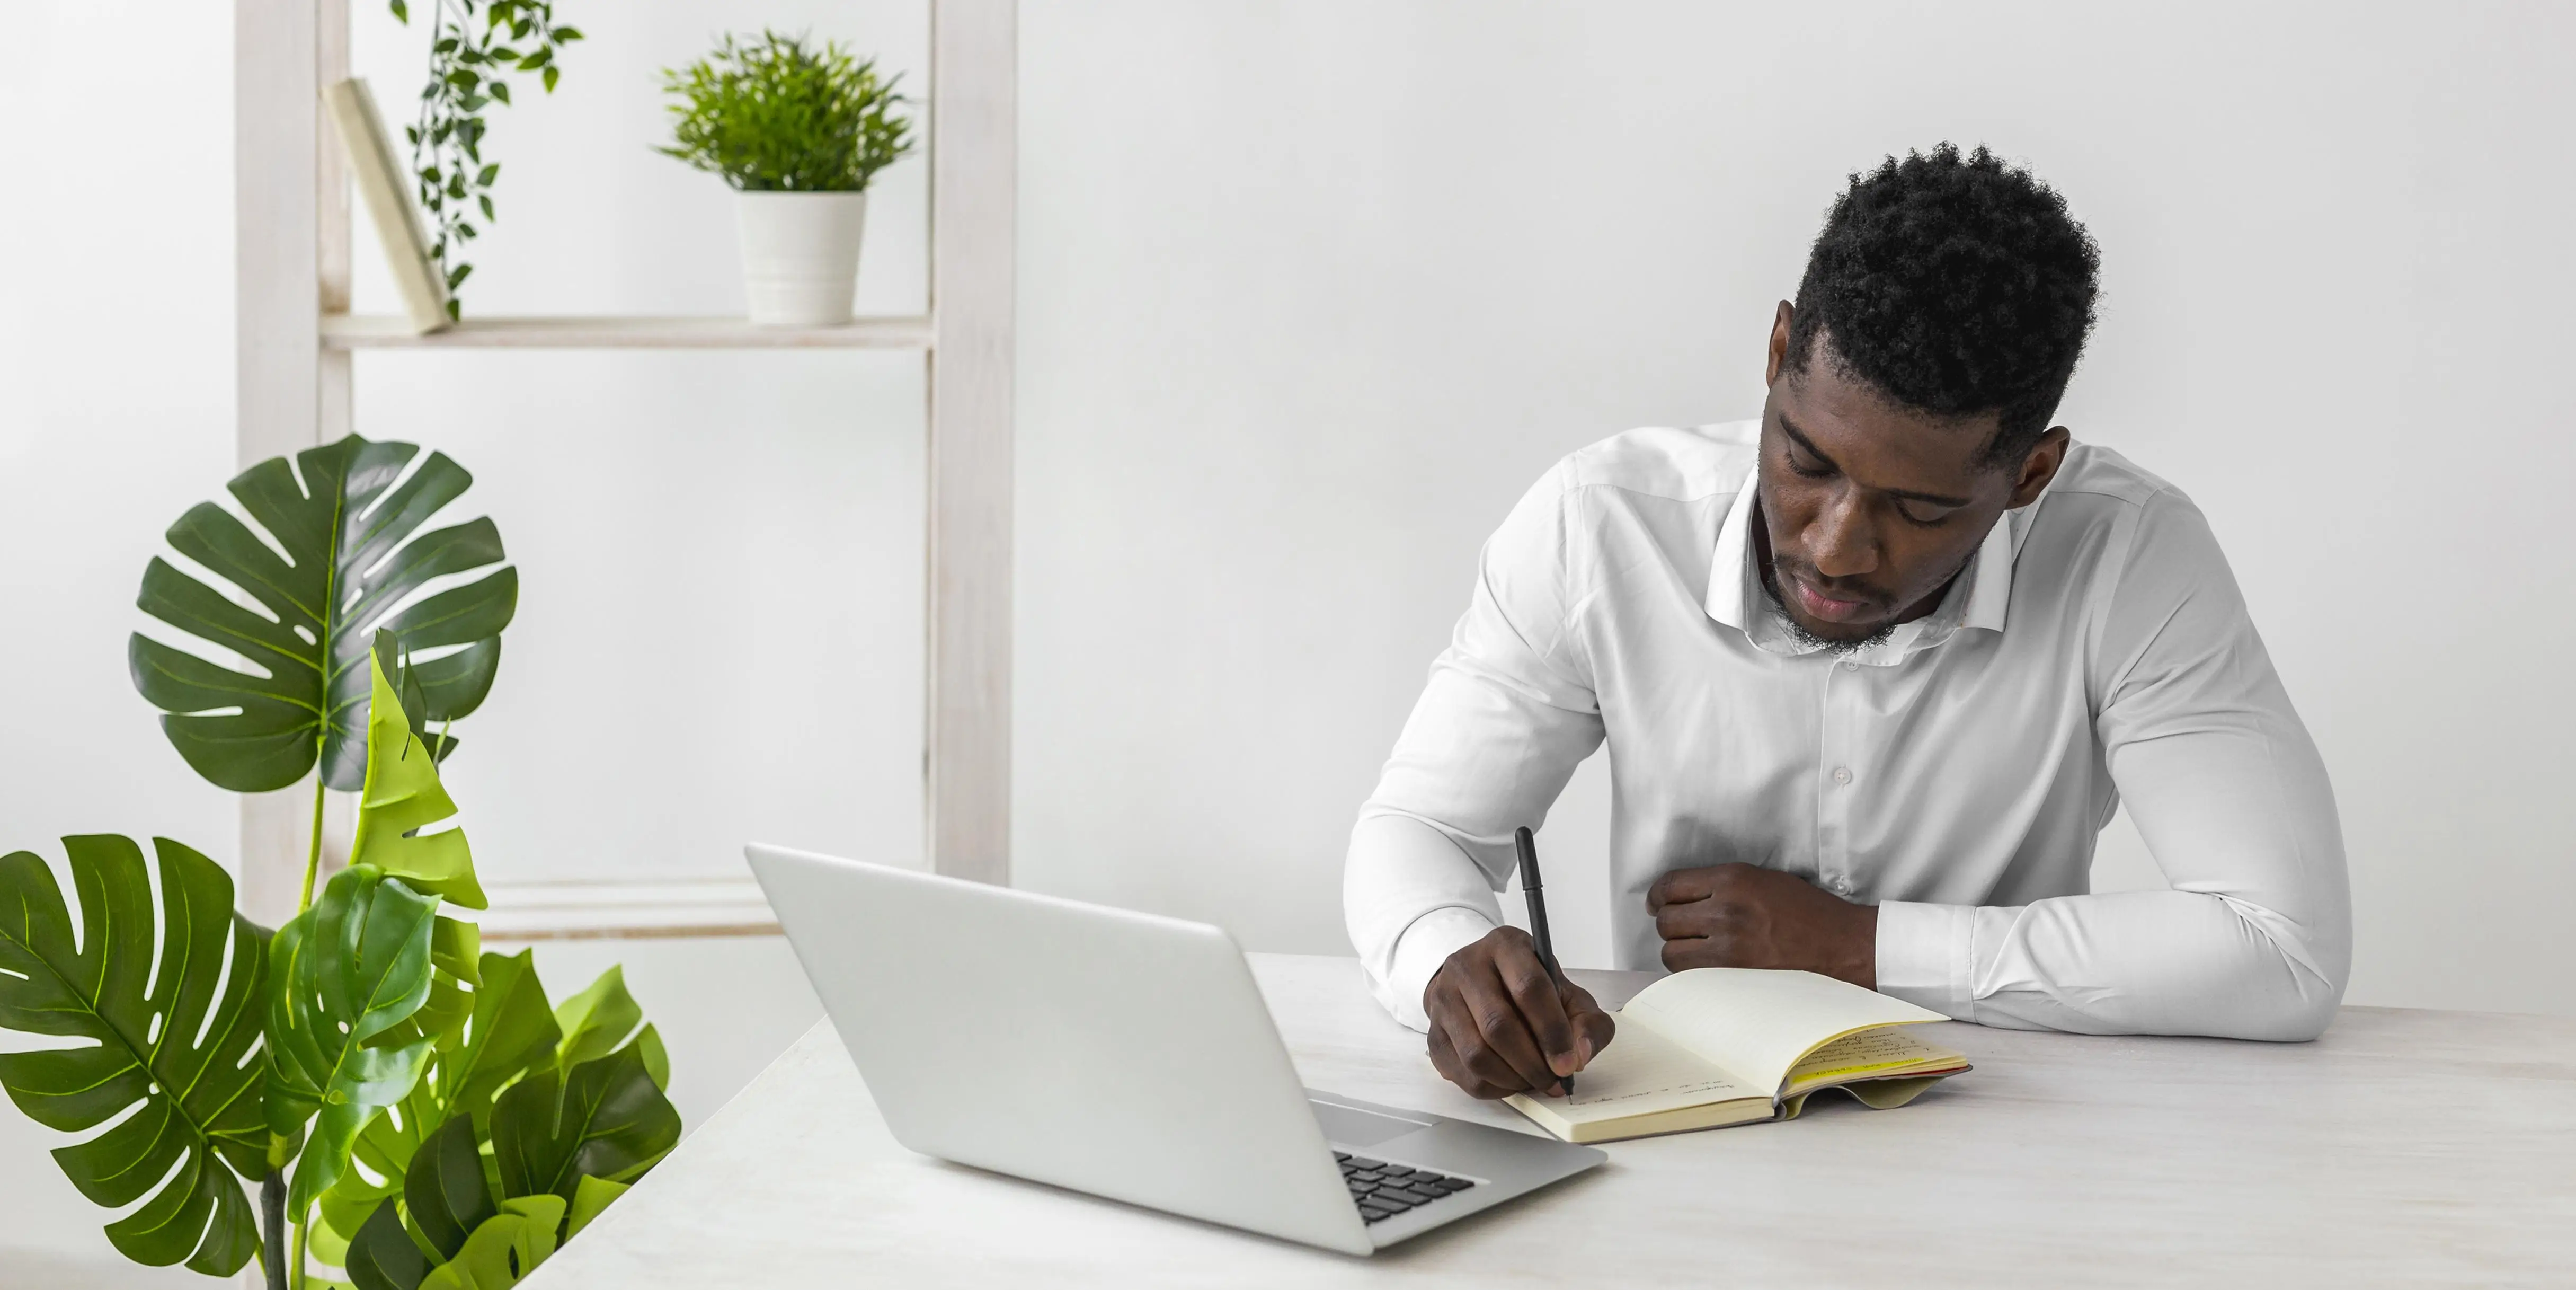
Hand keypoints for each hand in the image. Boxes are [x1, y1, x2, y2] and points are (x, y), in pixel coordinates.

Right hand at [1421, 927, 1614, 1099]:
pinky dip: (1493, 1087)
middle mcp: (1467, 966)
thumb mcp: (1567, 994)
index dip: (1552, 1031)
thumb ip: (1587, 1023)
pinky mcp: (1433, 1033)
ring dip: (1512, 1078)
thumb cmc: (1528, 988)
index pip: (1529, 988)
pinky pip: (1462, 1073)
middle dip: (1532, 1063)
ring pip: (1476, 1053)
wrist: (1478, 982)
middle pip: (1498, 1025)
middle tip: (1553, 1080)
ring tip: (1533, 1081)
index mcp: (1506, 946)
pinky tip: (1510, 1081)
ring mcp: (1443, 999)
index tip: (1568, 1063)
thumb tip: (1580, 1055)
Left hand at [1647, 863, 1877, 988]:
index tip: (1658, 903)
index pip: (1670, 885)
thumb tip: (1682, 895)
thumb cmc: (1807, 910)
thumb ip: (1721, 884)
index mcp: (1733, 879)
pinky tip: (1706, 965)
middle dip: (1669, 924)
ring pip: (1671, 951)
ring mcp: (1729, 945)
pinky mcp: (1735, 974)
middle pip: (1666, 920)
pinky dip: (1691, 971)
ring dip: (1678, 950)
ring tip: (1695, 948)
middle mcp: (1726, 909)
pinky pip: (1690, 974)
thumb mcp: (1763, 879)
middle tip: (1683, 928)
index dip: (1657, 896)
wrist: (1841, 944)